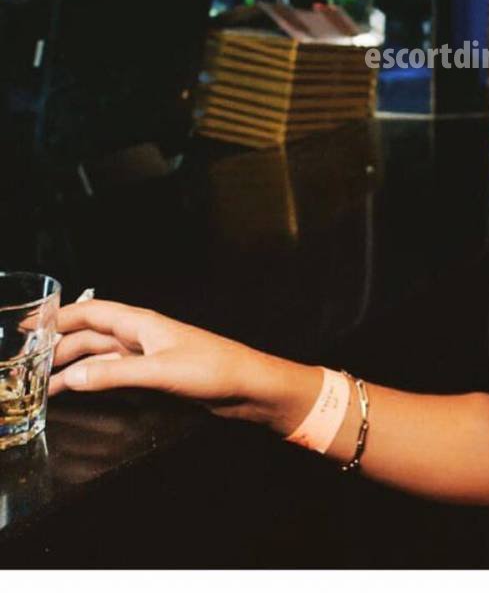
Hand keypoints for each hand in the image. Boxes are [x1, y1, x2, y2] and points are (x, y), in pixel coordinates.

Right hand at [48, 299, 321, 435]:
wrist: (249, 386)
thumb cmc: (213, 370)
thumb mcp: (160, 371)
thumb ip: (116, 374)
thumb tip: (72, 378)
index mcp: (143, 324)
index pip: (93, 312)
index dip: (60, 316)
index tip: (28, 325)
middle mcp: (142, 335)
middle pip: (91, 335)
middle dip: (58, 345)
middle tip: (25, 364)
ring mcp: (148, 355)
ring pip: (100, 355)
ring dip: (72, 366)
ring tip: (41, 383)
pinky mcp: (156, 375)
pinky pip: (114, 373)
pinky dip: (92, 378)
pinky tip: (78, 389)